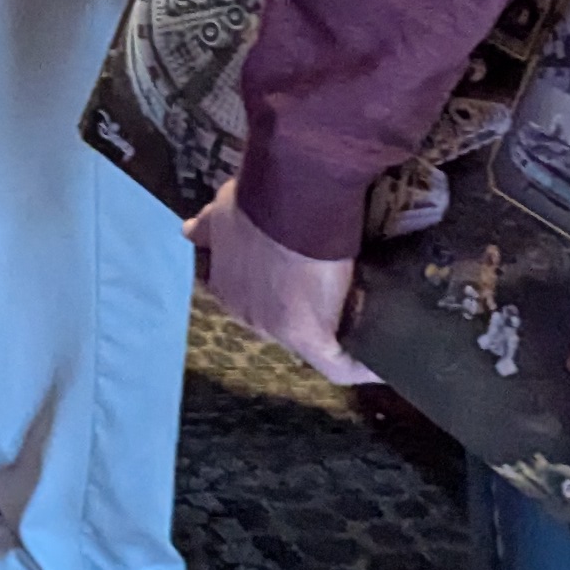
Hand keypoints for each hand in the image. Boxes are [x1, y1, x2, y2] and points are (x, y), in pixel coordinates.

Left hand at [191, 181, 376, 384]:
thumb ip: (209, 227)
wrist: (291, 202)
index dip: (273, 295)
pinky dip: (358, 368)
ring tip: (364, 328)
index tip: (294, 286)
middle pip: (278, 325)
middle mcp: (247, 315)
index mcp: (226, 287)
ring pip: (308, 346)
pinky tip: (379, 367)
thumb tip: (190, 231)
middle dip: (300, 314)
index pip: (250, 302)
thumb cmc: (259, 202)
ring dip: (333, 338)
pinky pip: (337, 366)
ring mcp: (276, 329)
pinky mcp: (310, 337)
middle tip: (333, 298)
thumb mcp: (223, 212)